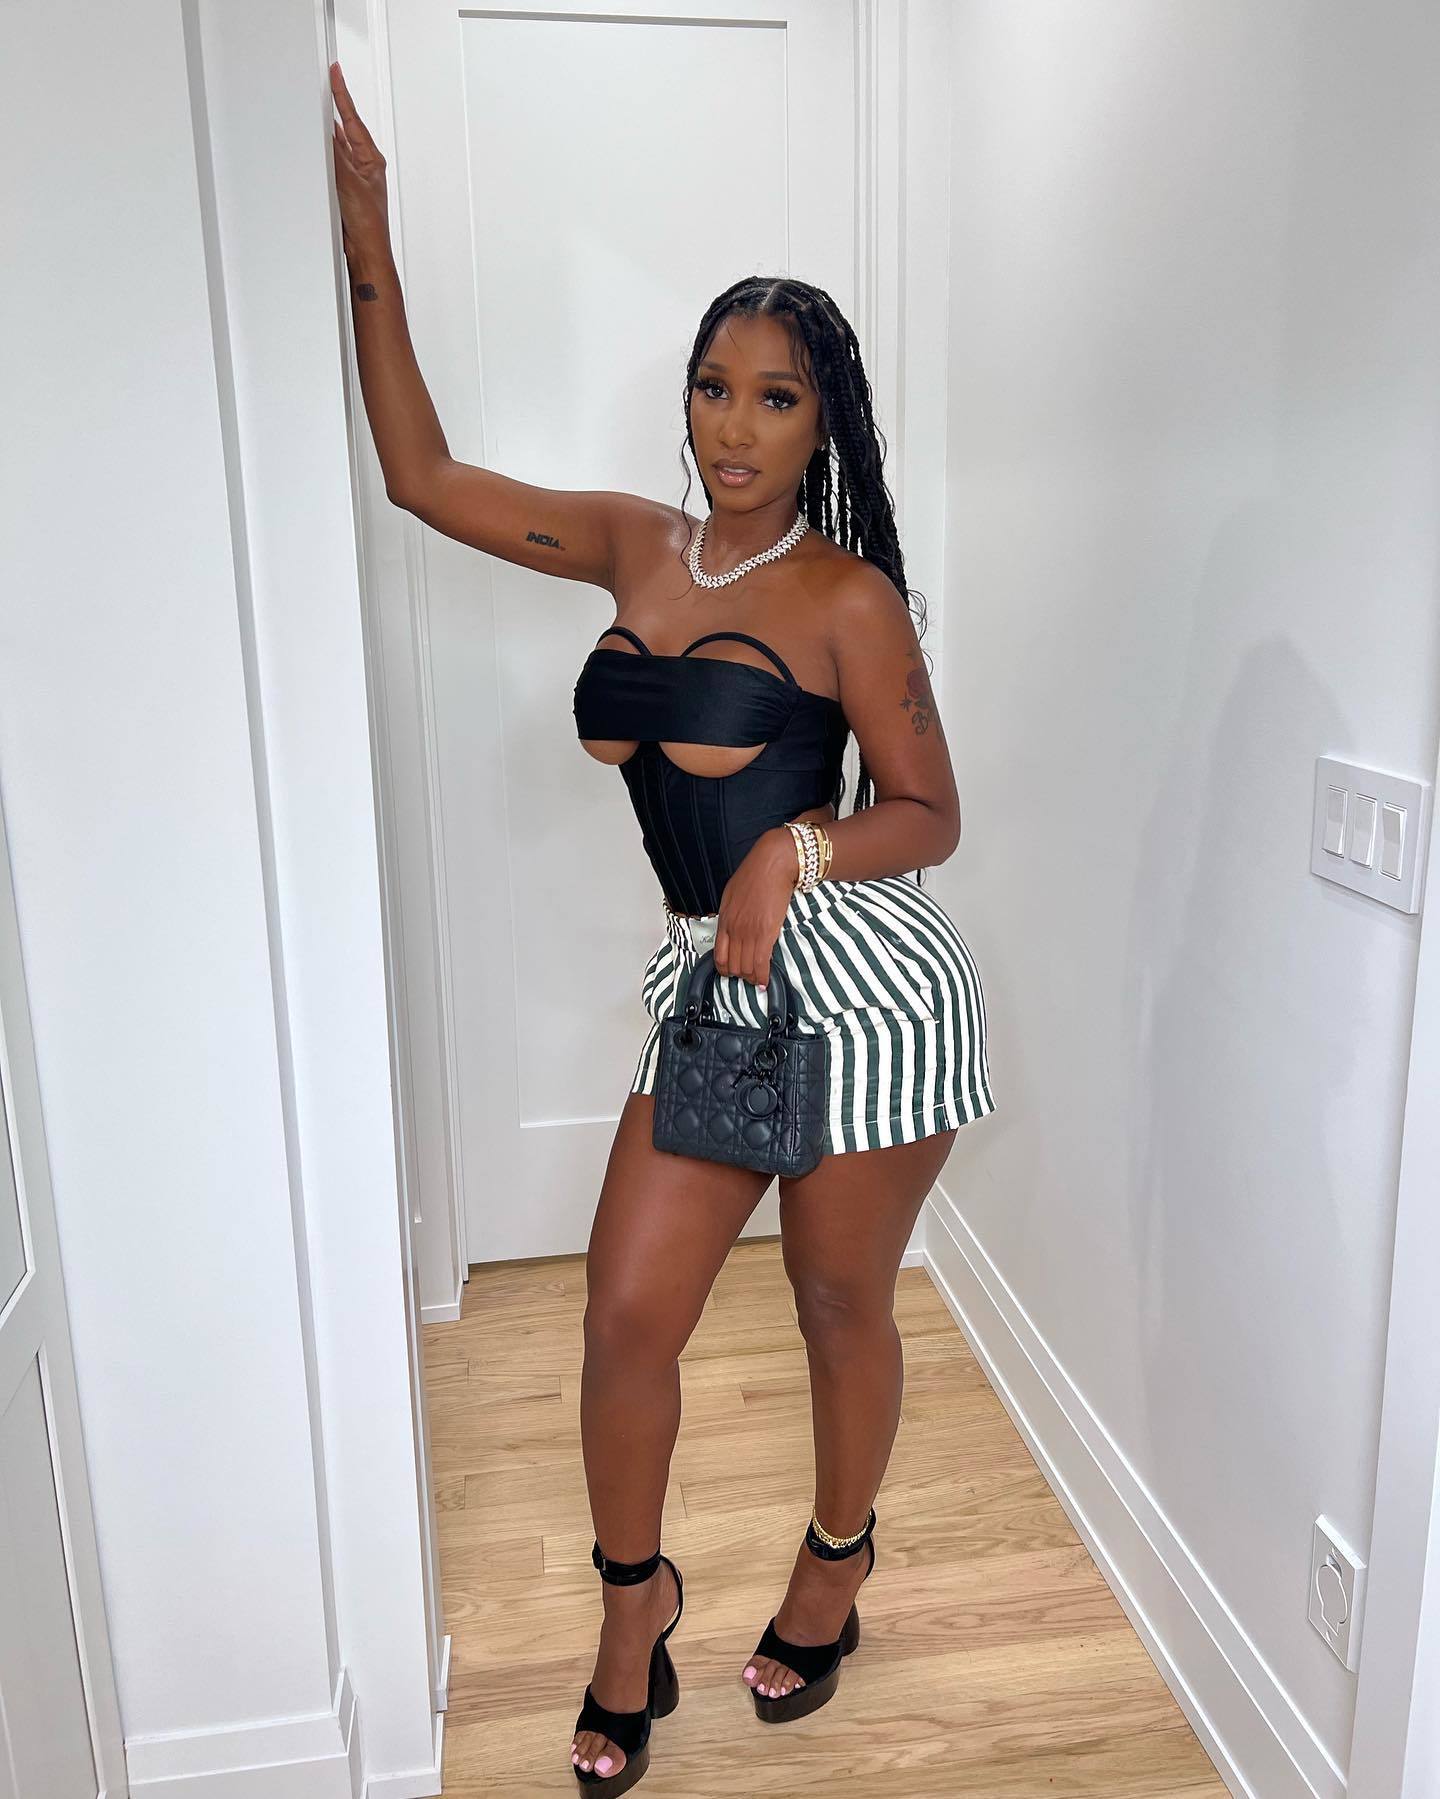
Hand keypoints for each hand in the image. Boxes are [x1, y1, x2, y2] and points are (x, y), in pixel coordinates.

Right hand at [329, 62, 390, 261]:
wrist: (365, 252)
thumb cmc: (368, 225)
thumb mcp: (349, 183)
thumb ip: (336, 156)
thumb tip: (326, 133)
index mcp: (372, 159)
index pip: (353, 119)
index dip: (343, 94)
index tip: (336, 72)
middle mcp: (364, 165)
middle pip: (345, 127)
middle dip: (335, 106)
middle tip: (327, 82)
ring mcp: (354, 177)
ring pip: (337, 144)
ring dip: (327, 128)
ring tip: (319, 106)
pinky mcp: (343, 189)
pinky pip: (331, 162)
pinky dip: (323, 150)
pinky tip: (317, 144)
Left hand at [712, 829, 799, 987]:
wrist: (772, 864)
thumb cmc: (754, 874)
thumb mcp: (731, 895)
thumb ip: (731, 914)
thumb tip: (732, 927)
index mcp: (724, 920)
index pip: (719, 955)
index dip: (725, 969)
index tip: (732, 972)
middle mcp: (734, 930)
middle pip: (733, 965)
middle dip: (740, 976)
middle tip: (748, 977)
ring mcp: (749, 933)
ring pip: (746, 968)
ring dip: (752, 978)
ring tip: (758, 980)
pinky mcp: (766, 933)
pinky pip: (761, 963)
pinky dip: (763, 976)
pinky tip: (765, 981)